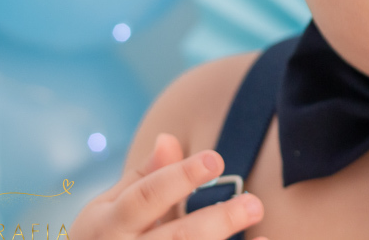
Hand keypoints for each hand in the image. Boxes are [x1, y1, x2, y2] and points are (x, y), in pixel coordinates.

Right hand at [70, 132, 268, 239]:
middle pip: (176, 239)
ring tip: (261, 229)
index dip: (180, 178)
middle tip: (254, 204)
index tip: (215, 159)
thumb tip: (168, 139)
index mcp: (107, 225)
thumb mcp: (109, 208)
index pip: (145, 198)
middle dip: (216, 222)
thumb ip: (143, 177)